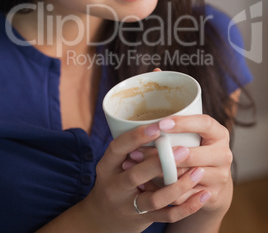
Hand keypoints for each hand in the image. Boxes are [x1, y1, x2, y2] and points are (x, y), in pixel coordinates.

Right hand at [82, 123, 212, 231]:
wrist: (103, 219)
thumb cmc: (115, 180)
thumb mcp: (113, 163)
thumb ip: (131, 146)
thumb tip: (161, 119)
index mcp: (106, 166)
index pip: (117, 148)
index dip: (137, 137)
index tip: (157, 126)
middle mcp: (114, 187)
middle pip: (135, 175)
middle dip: (159, 162)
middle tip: (183, 150)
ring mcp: (128, 206)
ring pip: (155, 199)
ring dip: (178, 185)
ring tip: (199, 171)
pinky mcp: (143, 220)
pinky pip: (167, 216)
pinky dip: (187, 206)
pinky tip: (203, 194)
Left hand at [128, 114, 232, 217]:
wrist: (214, 181)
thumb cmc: (197, 149)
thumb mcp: (195, 135)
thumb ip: (179, 129)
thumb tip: (146, 122)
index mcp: (219, 133)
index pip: (203, 124)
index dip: (182, 123)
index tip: (160, 124)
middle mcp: (223, 154)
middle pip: (191, 155)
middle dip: (162, 154)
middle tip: (136, 151)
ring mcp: (220, 176)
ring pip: (184, 177)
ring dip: (157, 173)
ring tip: (133, 167)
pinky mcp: (212, 195)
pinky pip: (182, 195)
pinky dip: (162, 190)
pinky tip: (143, 184)